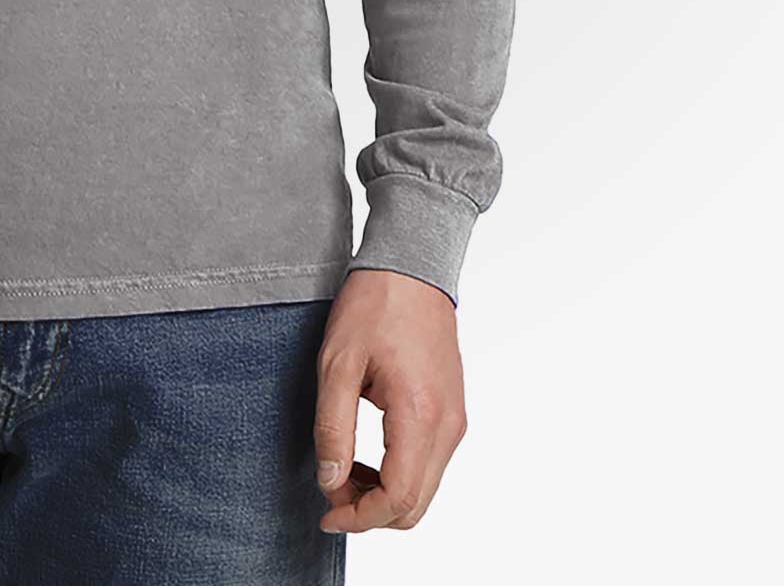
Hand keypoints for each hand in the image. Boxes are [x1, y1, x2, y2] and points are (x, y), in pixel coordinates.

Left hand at [313, 269, 467, 533]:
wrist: (411, 267)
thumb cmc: (373, 305)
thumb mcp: (337, 364)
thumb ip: (333, 428)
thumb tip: (330, 481)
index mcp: (420, 414)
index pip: (398, 498)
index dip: (360, 517)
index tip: (327, 513)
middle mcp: (448, 425)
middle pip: (416, 505)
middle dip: (370, 512)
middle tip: (329, 492)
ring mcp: (456, 419)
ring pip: (424, 489)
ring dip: (384, 494)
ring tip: (343, 469)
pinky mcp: (453, 411)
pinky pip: (430, 464)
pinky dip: (399, 474)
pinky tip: (366, 455)